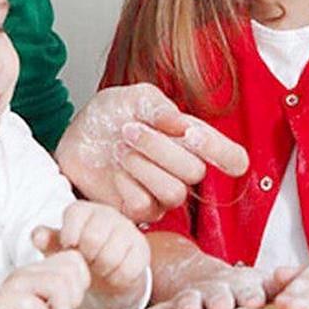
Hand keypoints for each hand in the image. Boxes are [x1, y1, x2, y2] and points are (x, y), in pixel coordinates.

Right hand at [0, 251, 89, 308]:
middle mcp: (29, 272)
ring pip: (56, 283)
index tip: (70, 304)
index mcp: (41, 271)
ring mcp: (15, 284)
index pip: (74, 259)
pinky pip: (33, 306)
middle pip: (70, 269)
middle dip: (73, 298)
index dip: (81, 282)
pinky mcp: (3, 301)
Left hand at [34, 201, 148, 293]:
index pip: (75, 213)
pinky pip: (127, 269)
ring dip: (101, 269)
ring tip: (99, 268)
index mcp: (85, 210)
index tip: (69, 247)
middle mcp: (109, 215)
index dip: (69, 235)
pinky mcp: (142, 249)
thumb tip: (37, 235)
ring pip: (111, 255)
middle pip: (93, 237)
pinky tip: (113, 274)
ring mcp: (128, 230)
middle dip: (86, 257)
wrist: (107, 275)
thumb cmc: (78, 256)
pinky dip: (117, 278)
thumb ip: (48, 241)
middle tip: (86, 262)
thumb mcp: (59, 249)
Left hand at [54, 83, 247, 222]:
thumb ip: (159, 106)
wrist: (74, 138)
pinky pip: (145, 206)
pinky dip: (126, 185)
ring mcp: (163, 193)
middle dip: (160, 148)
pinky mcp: (140, 211)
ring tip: (121, 150)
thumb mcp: (132, 97)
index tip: (191, 135)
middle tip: (130, 131)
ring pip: (174, 193)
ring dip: (143, 167)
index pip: (233, 157)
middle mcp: (183, 169)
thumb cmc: (108, 116)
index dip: (224, 153)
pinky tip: (116, 172)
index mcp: (192, 140)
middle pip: (196, 172)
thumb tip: (181, 124)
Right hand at [162, 254, 272, 308]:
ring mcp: (197, 296)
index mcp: (245, 287)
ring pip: (191, 299)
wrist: (212, 281)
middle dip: (219, 299)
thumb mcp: (267, 287)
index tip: (255, 302)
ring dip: (190, 303)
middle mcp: (220, 291)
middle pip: (219, 294)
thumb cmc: (249, 290)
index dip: (251, 295)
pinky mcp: (176, 306)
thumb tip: (296, 282)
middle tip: (221, 307)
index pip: (250, 291)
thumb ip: (282, 285)